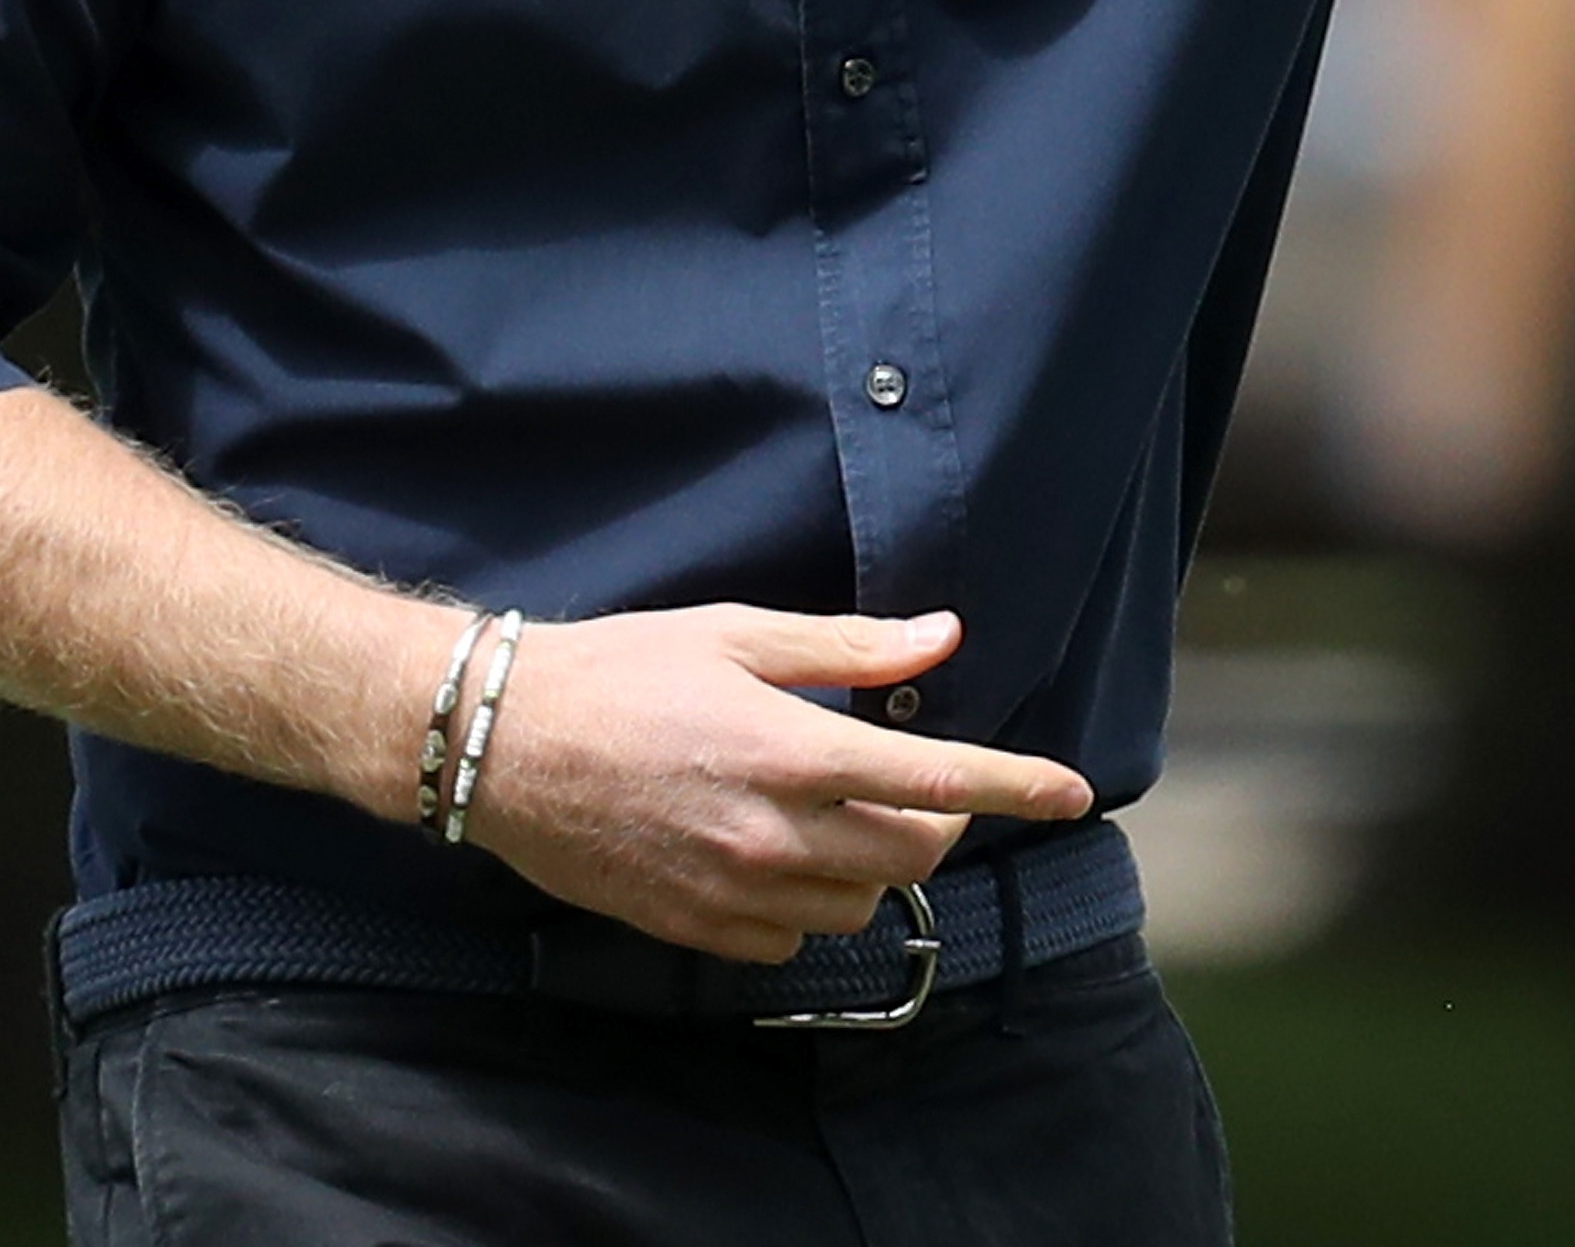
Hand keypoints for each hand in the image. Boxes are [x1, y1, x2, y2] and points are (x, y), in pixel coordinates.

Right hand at [452, 605, 1093, 960]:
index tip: (1073, 791)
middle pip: (912, 856)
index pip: (937, 778)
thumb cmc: (621, 670)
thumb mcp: (739, 635)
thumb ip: (852, 647)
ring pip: (858, 906)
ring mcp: (733, 889)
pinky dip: (810, 904)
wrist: (502, 744)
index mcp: (792, 748)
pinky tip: (778, 854)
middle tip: (916, 781)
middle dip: (937, 821)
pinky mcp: (695, 927)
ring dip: (872, 865)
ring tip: (834, 811)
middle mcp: (772, 832)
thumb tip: (944, 636)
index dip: (1017, 786)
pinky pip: (793, 939)